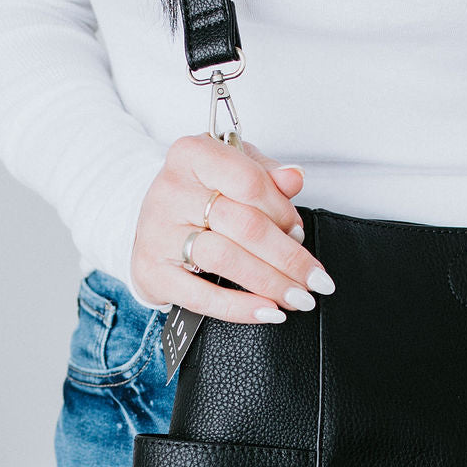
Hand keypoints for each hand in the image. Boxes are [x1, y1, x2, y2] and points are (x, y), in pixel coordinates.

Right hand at [129, 134, 334, 320]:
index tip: (300, 232)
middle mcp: (171, 190)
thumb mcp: (235, 169)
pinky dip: (239, 308)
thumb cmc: (202, 193)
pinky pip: (201, 296)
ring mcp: (158, 233)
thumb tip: (295, 178)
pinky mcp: (152, 272)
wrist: (151, 220)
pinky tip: (268, 312)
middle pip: (244, 226)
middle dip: (288, 257)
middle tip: (315, 279)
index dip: (282, 211)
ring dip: (270, 283)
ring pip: (225, 259)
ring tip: (299, 298)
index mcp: (193, 155)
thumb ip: (267, 174)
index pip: (250, 182)